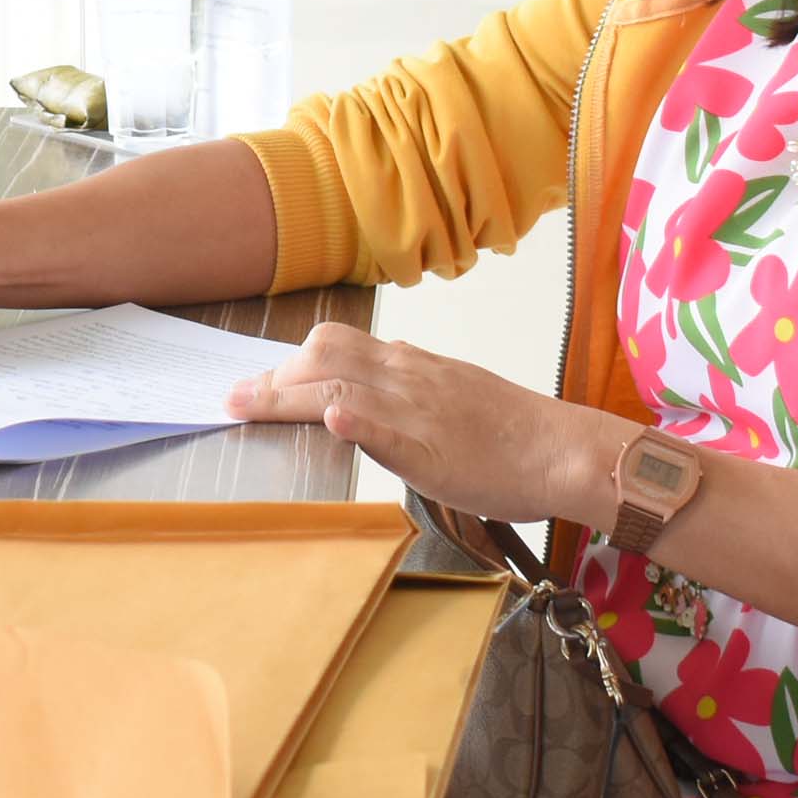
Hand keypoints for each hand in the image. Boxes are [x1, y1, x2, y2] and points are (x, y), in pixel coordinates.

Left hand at [221, 324, 622, 523]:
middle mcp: (408, 378)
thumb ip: (410, 381)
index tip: (250, 382)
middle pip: (324, 358)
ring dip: (287, 396)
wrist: (563, 450)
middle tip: (233, 401)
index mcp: (412, 366)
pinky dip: (359, 422)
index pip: (334, 346)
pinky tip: (333, 418)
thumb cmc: (513, 432)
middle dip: (271, 380)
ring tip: (246, 406)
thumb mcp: (453, 391)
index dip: (285, 363)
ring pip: (344, 386)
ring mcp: (420, 412)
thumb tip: (372, 375)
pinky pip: (393, 431)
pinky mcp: (436, 450)